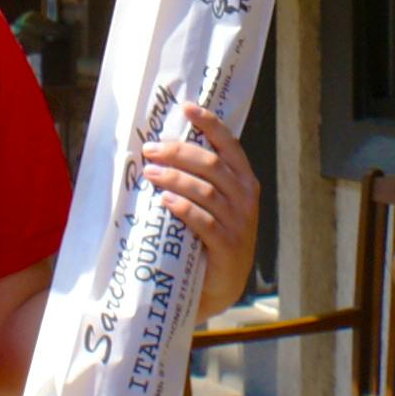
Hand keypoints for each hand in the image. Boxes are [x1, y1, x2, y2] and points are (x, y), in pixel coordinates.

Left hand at [142, 100, 261, 322]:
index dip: (209, 124)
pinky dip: (183, 209)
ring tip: (150, 173)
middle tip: (150, 150)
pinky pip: (204, 222)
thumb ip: (200, 180)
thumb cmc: (209, 238)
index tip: (186, 108)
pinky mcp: (228, 247)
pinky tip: (165, 201)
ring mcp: (240, 223)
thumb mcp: (213, 205)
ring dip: (175, 179)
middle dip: (178, 153)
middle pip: (211, 165)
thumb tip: (162, 150)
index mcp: (243, 181)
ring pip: (205, 190)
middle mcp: (245, 198)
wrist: (220, 287)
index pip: (229, 145)